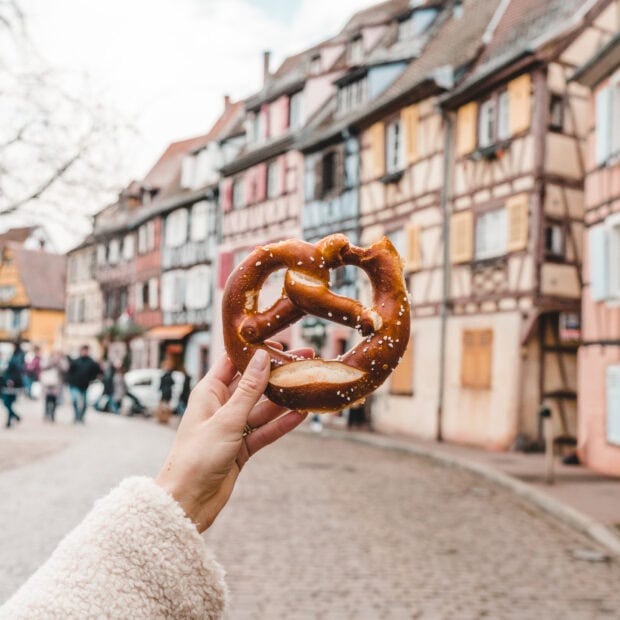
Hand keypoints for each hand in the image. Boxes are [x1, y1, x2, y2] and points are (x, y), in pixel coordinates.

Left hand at [155, 347, 311, 532]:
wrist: (186, 502)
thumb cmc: (196, 457)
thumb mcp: (227, 419)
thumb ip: (249, 390)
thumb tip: (262, 357)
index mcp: (209, 392)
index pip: (234, 361)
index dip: (256, 350)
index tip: (281, 342)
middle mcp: (221, 406)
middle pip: (254, 383)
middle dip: (278, 373)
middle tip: (305, 360)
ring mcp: (232, 427)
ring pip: (262, 407)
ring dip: (284, 398)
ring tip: (309, 384)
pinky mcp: (240, 447)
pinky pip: (264, 430)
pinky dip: (281, 424)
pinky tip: (301, 415)